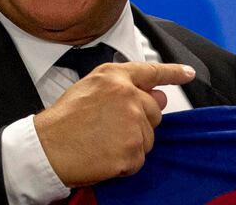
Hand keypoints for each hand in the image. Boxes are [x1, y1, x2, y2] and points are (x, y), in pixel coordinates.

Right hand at [33, 62, 195, 186]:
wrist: (47, 148)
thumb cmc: (63, 120)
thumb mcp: (89, 88)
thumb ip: (122, 87)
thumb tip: (157, 95)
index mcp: (115, 77)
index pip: (152, 72)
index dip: (174, 73)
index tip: (188, 74)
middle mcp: (128, 96)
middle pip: (153, 111)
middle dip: (139, 122)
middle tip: (110, 129)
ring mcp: (133, 123)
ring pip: (148, 137)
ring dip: (131, 143)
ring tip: (103, 142)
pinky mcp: (132, 149)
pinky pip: (139, 159)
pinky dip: (125, 163)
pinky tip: (104, 155)